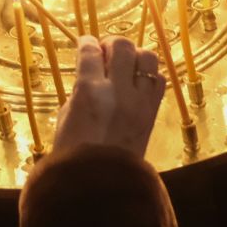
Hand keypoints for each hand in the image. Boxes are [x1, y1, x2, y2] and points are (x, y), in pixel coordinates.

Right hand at [52, 36, 164, 157]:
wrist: (101, 184)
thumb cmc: (73, 153)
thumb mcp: (67, 115)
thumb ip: (80, 89)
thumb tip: (91, 71)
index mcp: (89, 91)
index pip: (90, 51)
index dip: (86, 42)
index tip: (85, 42)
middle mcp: (118, 91)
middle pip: (122, 46)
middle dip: (111, 43)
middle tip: (105, 51)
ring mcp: (140, 101)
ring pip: (148, 57)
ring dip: (135, 55)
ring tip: (125, 64)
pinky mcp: (153, 112)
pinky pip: (159, 80)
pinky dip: (149, 75)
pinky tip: (138, 82)